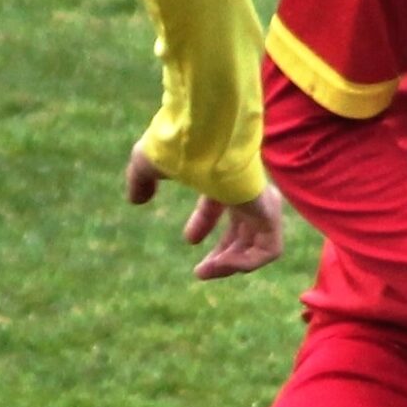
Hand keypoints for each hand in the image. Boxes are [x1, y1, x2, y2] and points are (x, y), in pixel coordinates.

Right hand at [124, 146, 284, 278]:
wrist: (204, 133)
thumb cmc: (178, 144)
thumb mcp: (150, 163)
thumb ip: (141, 180)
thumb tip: (135, 200)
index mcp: (225, 175)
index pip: (221, 203)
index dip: (204, 223)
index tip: (189, 240)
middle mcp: (248, 190)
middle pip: (244, 229)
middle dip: (223, 253)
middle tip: (202, 270)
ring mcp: (262, 202)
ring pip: (259, 244)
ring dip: (232, 264)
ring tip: (205, 272)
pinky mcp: (270, 213)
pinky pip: (269, 250)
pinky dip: (246, 263)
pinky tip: (220, 266)